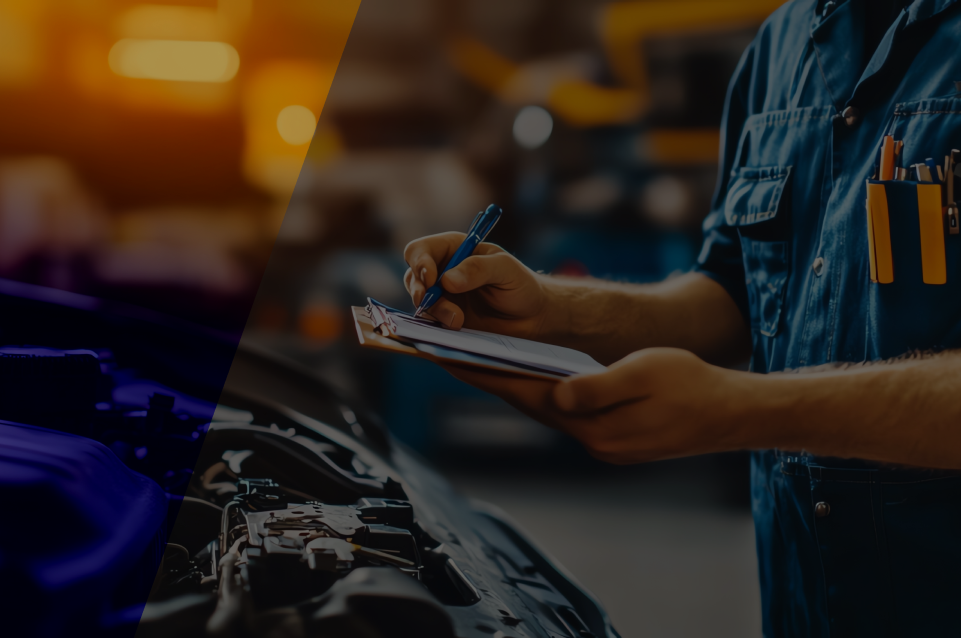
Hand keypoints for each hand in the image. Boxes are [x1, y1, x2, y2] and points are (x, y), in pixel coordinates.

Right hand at [403, 232, 547, 337]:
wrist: (531, 319)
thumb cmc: (521, 286)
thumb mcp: (505, 270)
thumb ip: (478, 269)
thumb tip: (446, 280)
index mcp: (454, 249)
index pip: (421, 250)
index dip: (419, 262)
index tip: (431, 278)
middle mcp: (442, 271)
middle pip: (413, 276)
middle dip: (420, 290)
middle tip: (429, 301)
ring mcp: (442, 297)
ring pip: (419, 301)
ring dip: (434, 310)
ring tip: (458, 320)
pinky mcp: (445, 319)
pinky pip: (429, 321)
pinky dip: (437, 324)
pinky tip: (456, 326)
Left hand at [441, 348, 750, 463]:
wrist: (733, 415)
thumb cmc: (694, 387)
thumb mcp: (646, 373)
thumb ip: (598, 386)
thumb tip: (558, 394)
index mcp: (593, 423)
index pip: (524, 393)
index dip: (484, 372)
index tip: (447, 356)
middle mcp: (591, 438)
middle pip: (526, 403)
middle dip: (486, 377)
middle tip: (447, 353)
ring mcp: (602, 441)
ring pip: (545, 408)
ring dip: (513, 385)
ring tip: (480, 360)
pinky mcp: (613, 438)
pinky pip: (567, 412)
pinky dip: (543, 393)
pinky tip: (533, 376)